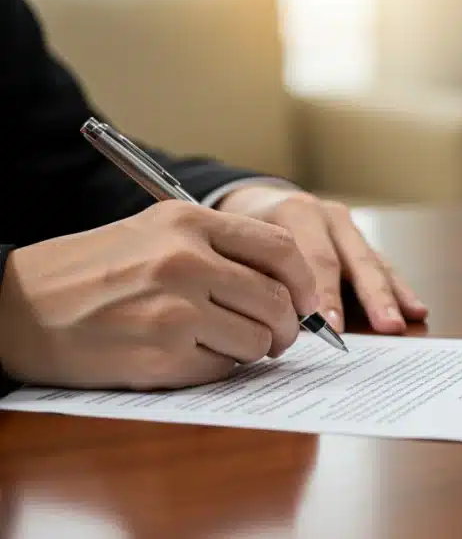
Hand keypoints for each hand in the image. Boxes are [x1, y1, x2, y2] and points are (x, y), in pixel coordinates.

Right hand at [0, 201, 319, 389]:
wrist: (18, 307)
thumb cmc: (93, 271)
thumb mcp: (157, 231)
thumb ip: (222, 248)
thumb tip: (290, 285)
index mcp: (190, 221)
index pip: (281, 248)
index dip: (304, 280)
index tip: (306, 300)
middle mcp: (186, 261)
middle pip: (277, 299)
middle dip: (288, 325)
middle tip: (280, 335)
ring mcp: (174, 309)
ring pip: (259, 339)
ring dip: (256, 350)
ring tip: (232, 344)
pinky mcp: (162, 354)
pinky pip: (224, 368)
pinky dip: (221, 367)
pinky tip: (194, 355)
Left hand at [215, 185, 425, 332]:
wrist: (260, 201)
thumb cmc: (246, 234)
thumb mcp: (241, 245)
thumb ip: (261, 276)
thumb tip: (281, 325)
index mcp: (297, 213)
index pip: (316, 258)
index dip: (325, 295)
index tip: (333, 328)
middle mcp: (329, 216)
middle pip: (355, 260)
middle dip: (373, 297)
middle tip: (387, 327)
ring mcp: (350, 228)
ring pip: (375, 264)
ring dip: (391, 297)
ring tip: (405, 321)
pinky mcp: (363, 242)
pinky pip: (384, 266)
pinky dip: (399, 289)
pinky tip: (416, 308)